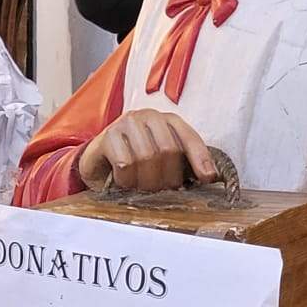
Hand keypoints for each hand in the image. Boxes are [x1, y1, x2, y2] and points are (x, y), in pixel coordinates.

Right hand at [78, 109, 216, 192]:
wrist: (98, 161)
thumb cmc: (135, 160)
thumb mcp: (162, 160)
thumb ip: (182, 164)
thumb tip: (208, 178)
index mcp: (168, 120)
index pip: (189, 137)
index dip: (200, 158)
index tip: (207, 178)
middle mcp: (149, 117)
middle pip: (168, 150)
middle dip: (167, 177)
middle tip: (160, 190)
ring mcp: (127, 123)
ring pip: (146, 157)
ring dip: (145, 181)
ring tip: (141, 186)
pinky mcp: (108, 135)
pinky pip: (124, 163)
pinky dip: (127, 180)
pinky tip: (124, 180)